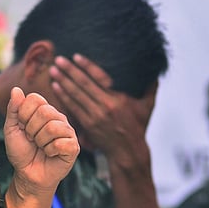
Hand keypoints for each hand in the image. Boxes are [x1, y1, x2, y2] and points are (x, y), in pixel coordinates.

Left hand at [4, 87, 78, 196]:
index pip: (35, 99)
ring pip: (53, 127)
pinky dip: (50, 151)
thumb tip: (16, 89)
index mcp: (43, 109)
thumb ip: (13, 109)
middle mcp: (58, 117)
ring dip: (41, 142)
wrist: (27, 174)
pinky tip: (51, 154)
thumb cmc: (21, 151)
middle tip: (32, 139)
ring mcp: (67, 131)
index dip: (23, 114)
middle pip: (45, 112)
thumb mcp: (11, 129)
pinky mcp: (74, 146)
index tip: (23, 127)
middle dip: (31, 130)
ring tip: (41, 147)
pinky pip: (61, 143)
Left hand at [49, 54, 155, 168]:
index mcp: (119, 99)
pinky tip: (55, 87)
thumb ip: (150, 88)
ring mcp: (95, 116)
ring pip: (75, 95)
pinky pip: (72, 108)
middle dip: (69, 70)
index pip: (99, 78)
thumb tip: (155, 71)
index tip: (75, 56)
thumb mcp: (147, 107)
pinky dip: (63, 97)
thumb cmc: (138, 126)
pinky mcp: (88, 125)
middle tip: (58, 59)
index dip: (86, 66)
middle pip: (83, 84)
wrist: (128, 151)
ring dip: (63, 81)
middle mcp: (106, 106)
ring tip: (53, 70)